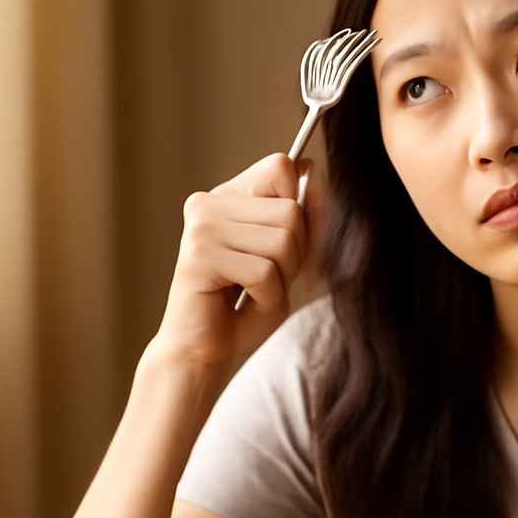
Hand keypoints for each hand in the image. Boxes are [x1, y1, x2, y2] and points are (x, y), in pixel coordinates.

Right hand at [150, 152, 313, 372]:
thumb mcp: (287, 254)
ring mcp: (201, 227)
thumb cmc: (247, 304)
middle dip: (297, 254)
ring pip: (282, 241)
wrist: (204, 350)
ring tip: (257, 291)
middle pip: (291, 210)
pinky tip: (247, 302)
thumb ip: (304, 216)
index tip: (301, 242)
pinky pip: (263, 272)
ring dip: (282, 277)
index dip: (307, 205)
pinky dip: (268, 296)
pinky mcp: (199, 257)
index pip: (283, 167)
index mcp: (229, 195)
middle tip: (271, 279)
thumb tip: (318, 181)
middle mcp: (209, 203)